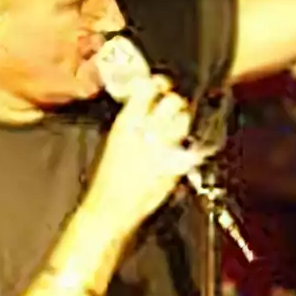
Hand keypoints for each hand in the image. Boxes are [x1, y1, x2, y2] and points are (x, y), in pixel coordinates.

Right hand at [88, 74, 196, 233]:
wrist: (111, 211)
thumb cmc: (107, 180)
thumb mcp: (115, 142)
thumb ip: (132, 123)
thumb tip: (145, 110)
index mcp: (126, 123)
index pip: (148, 88)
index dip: (158, 84)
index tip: (160, 86)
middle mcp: (147, 131)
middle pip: (173, 101)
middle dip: (175, 103)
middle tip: (172, 109)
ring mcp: (165, 149)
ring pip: (185, 121)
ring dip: (184, 121)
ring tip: (177, 130)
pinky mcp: (177, 167)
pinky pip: (189, 148)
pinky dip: (187, 147)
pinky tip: (180, 151)